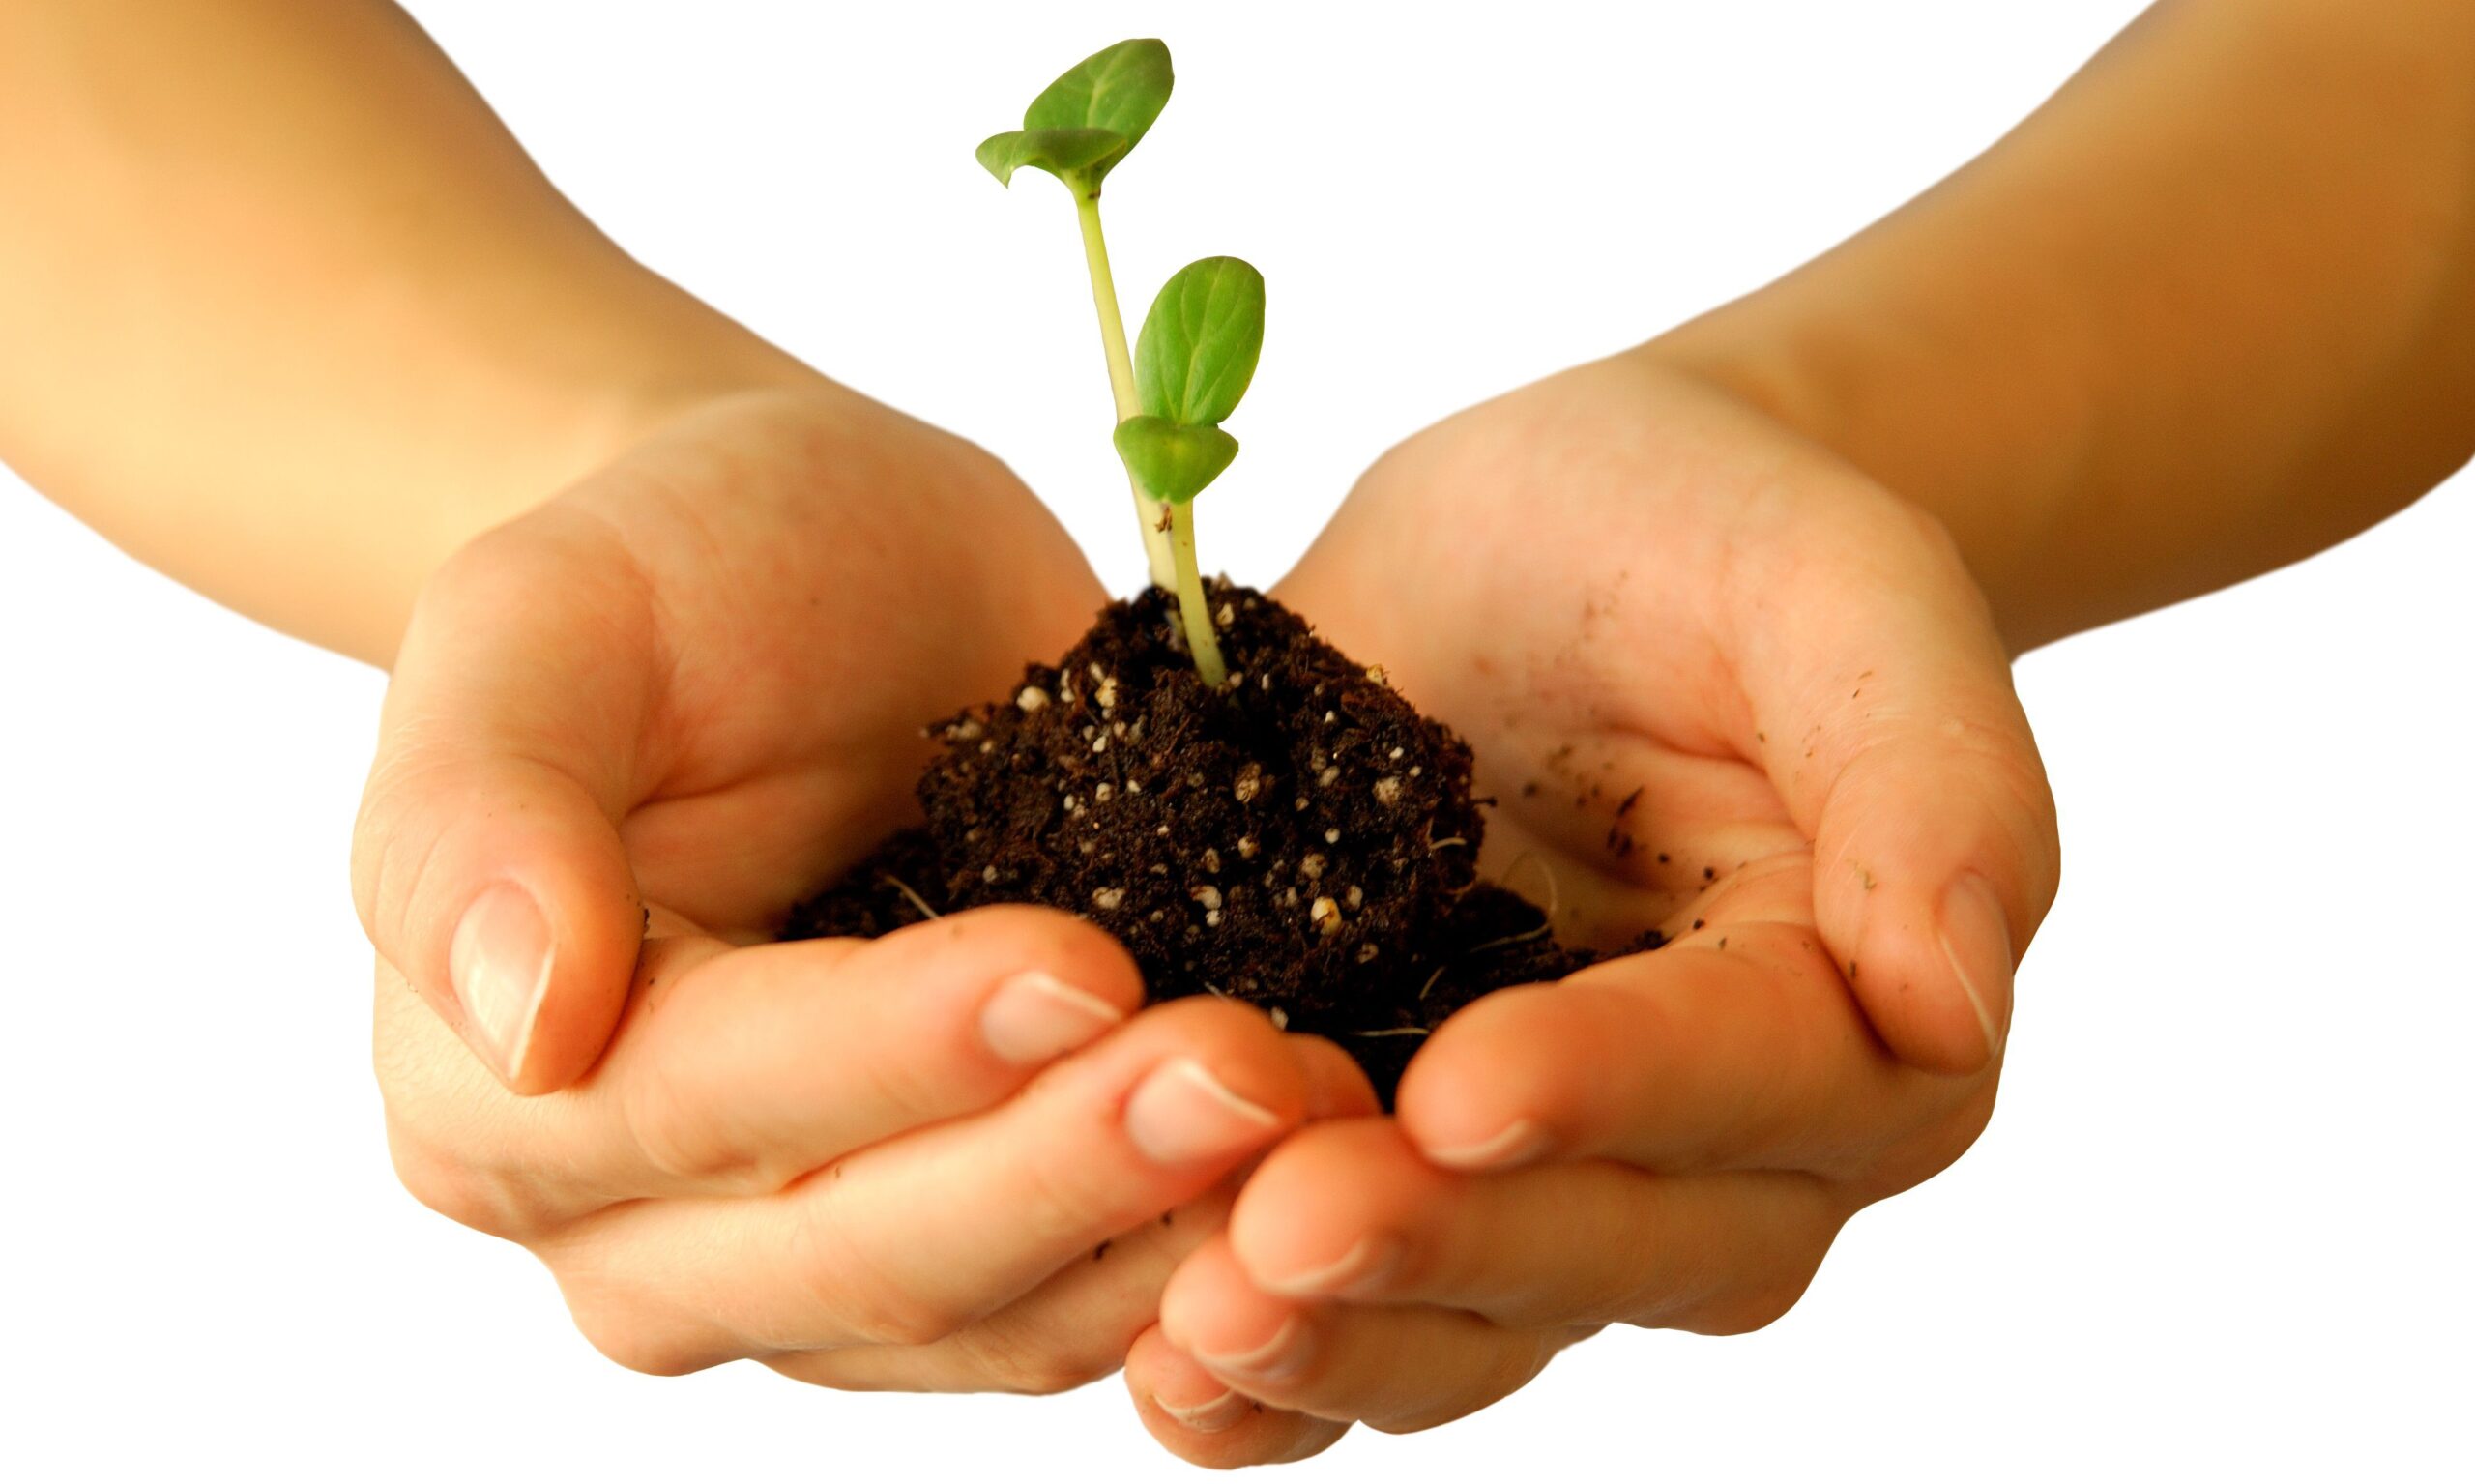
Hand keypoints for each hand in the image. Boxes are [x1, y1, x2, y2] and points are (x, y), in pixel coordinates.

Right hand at [355, 385, 1374, 1389]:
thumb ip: (478, 805)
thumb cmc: (678, 573)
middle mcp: (632, 1225)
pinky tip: (1319, 1182)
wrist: (813, 579)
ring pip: (984, 1317)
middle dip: (1069, 1165)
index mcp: (494, 1090)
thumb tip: (519, 1021)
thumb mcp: (544, 619)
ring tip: (1321, 1112)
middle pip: (862, 1252)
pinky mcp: (956, 1249)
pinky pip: (1070, 1307)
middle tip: (1255, 1066)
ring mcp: (798, 1266)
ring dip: (1160, 1233)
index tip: (1083, 962)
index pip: (712, 1102)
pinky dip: (1193, 1257)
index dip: (899, 1053)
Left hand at [1119, 356, 2059, 1461]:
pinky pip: (1358, 1298)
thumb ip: (1928, 776)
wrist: (1563, 531)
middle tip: (1281, 1238)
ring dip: (1341, 1345)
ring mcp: (1551, 1165)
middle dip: (1445, 1248)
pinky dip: (1269, 1367)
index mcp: (1855, 1007)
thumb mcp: (1838, 586)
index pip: (1755, 1082)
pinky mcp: (1403, 1152)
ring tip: (1197, 1327)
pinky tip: (1159, 1370)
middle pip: (1608, 1245)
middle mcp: (1720, 1138)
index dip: (1613, 1096)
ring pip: (1476, 1319)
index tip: (1462, 1090)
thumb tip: (1955, 1000)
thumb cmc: (1711, 533)